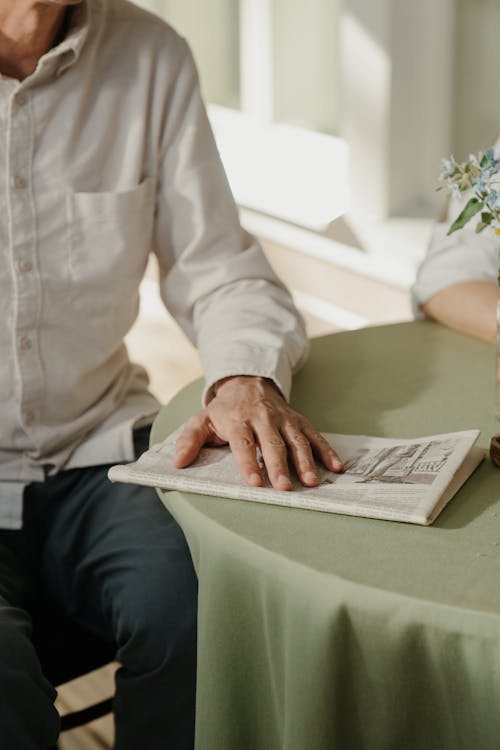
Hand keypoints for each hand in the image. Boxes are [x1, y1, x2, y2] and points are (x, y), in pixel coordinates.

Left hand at [173, 375, 342, 490]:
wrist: (248, 382)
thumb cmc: (224, 410)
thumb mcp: (202, 420)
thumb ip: (190, 440)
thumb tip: (178, 462)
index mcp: (238, 420)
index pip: (243, 443)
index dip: (248, 463)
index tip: (254, 482)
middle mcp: (263, 418)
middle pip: (273, 443)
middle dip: (279, 466)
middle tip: (284, 487)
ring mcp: (284, 419)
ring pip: (297, 440)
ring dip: (305, 461)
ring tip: (310, 482)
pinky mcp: (299, 420)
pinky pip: (315, 435)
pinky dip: (326, 450)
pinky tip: (335, 467)